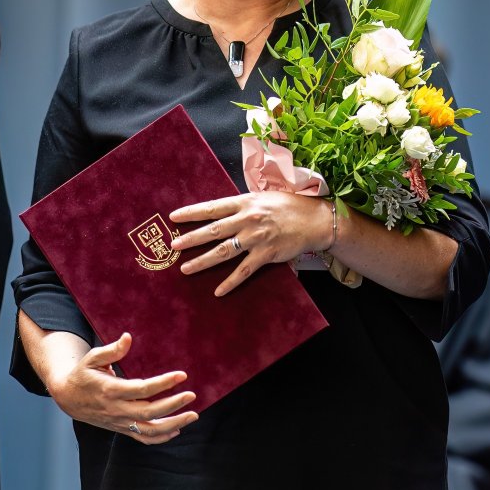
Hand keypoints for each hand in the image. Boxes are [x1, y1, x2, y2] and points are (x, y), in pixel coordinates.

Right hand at [42, 331, 198, 443]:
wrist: (68, 397)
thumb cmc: (83, 374)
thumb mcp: (92, 358)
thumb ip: (111, 350)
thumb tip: (128, 338)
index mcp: (111, 390)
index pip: (142, 389)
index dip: (163, 383)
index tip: (182, 375)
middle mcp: (117, 409)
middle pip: (150, 412)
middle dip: (174, 405)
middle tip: (192, 395)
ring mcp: (120, 422)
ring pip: (149, 430)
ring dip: (173, 425)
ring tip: (193, 415)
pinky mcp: (122, 429)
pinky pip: (143, 438)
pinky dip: (161, 437)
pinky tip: (177, 429)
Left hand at [170, 191, 332, 295]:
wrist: (315, 220)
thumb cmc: (290, 206)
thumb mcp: (263, 198)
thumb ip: (243, 205)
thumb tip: (223, 211)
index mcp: (245, 202)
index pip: (212, 208)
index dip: (192, 212)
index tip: (173, 217)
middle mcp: (247, 219)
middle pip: (213, 230)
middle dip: (191, 238)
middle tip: (173, 245)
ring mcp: (256, 238)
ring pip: (223, 251)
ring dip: (202, 261)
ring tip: (185, 268)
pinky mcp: (266, 254)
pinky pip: (244, 271)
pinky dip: (230, 282)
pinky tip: (218, 290)